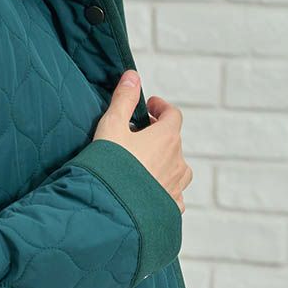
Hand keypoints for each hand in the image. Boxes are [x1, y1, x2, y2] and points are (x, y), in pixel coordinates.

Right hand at [92, 71, 191, 213]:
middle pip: (174, 141)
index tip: (148, 106)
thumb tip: (132, 76)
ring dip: (164, 162)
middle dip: (158, 134)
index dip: (161, 107)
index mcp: (167, 138)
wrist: (112, 211)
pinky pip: (173, 194)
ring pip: (177, 168)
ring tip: (144, 164)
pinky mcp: (170, 208)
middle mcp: (178, 162)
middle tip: (137, 134)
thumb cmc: (110, 167)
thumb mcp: (111, 126)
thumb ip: (123, 100)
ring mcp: (176, 187)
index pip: (173, 115)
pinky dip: (165, 188)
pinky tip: (150, 191)